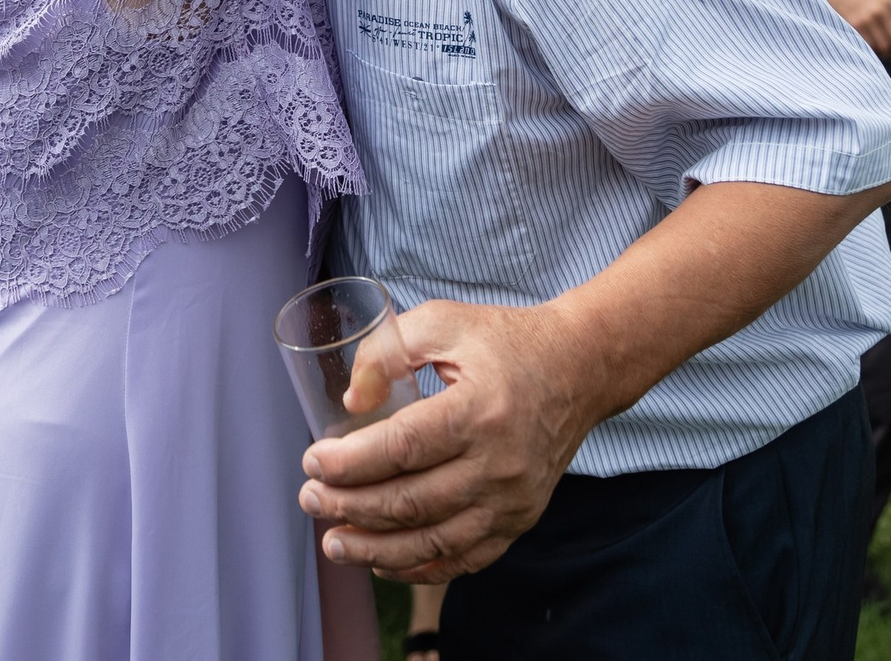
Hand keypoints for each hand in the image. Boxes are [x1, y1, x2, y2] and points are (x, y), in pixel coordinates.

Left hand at [298, 299, 600, 582]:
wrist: (581, 369)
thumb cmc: (507, 342)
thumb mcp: (446, 322)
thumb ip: (390, 350)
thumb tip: (351, 403)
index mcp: (479, 410)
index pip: (402, 448)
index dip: (350, 462)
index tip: (312, 461)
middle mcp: (499, 463)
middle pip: (410, 501)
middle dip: (349, 506)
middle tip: (310, 499)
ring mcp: (512, 500)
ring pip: (432, 540)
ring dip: (375, 549)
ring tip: (333, 542)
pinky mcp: (520, 520)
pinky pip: (465, 559)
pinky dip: (420, 567)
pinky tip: (382, 562)